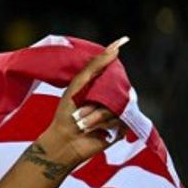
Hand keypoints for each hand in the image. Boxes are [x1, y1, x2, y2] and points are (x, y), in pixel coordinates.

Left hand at [38, 36, 129, 168]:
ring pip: (117, 107)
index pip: (115, 75)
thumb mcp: (77, 85)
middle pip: (118, 91)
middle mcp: (113, 98)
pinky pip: (121, 120)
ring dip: (96, 116)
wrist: (65, 140)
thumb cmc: (67, 112)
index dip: (110, 76)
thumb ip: (94, 66)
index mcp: (103, 86)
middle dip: (95, 102)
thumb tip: (115, 47)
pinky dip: (104, 124)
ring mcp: (119, 113)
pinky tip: (95, 131)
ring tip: (83, 123)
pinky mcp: (122, 127)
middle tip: (80, 112)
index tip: (100, 80)